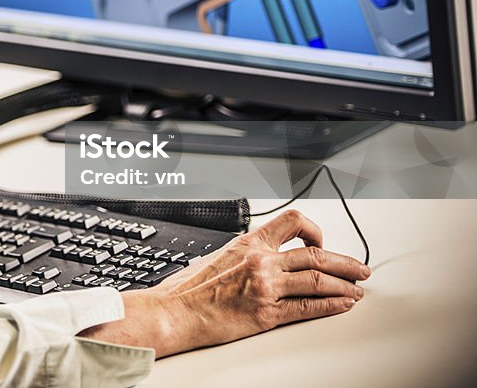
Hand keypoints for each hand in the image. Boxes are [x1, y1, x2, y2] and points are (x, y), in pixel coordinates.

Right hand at [80, 209, 369, 356]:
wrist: (174, 311)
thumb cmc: (188, 288)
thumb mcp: (217, 256)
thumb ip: (243, 254)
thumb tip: (256, 256)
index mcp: (248, 243)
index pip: (293, 222)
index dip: (316, 230)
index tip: (322, 242)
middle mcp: (261, 261)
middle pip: (316, 255)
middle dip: (346, 262)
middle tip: (360, 269)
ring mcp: (266, 287)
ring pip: (318, 280)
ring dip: (345, 285)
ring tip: (358, 290)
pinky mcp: (266, 314)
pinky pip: (308, 307)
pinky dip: (331, 305)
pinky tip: (343, 305)